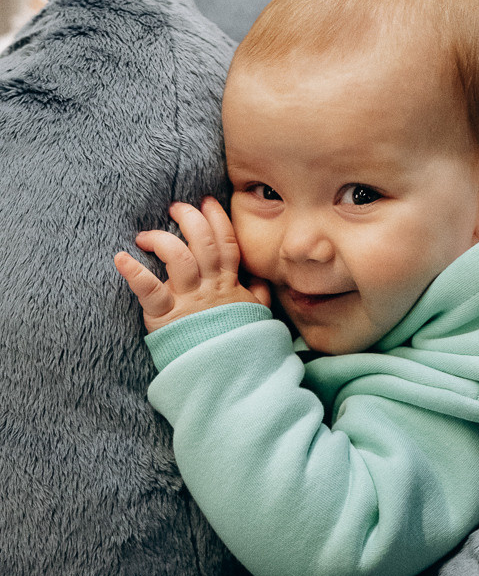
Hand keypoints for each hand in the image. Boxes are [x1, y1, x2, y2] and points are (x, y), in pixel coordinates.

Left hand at [114, 196, 269, 332]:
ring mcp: (188, 300)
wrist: (226, 373)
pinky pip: (150, 290)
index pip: (226, 243)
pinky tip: (121, 258)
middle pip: (203, 242)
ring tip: (145, 236)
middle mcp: (209, 286)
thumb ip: (257, 293)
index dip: (217, 219)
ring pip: (179, 258)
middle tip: (176, 209)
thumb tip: (260, 278)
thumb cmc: (236, 342)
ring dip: (162, 240)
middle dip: (189, 219)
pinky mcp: (166, 316)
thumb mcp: (254, 315)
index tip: (208, 201)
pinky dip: (134, 273)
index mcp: (228, 284)